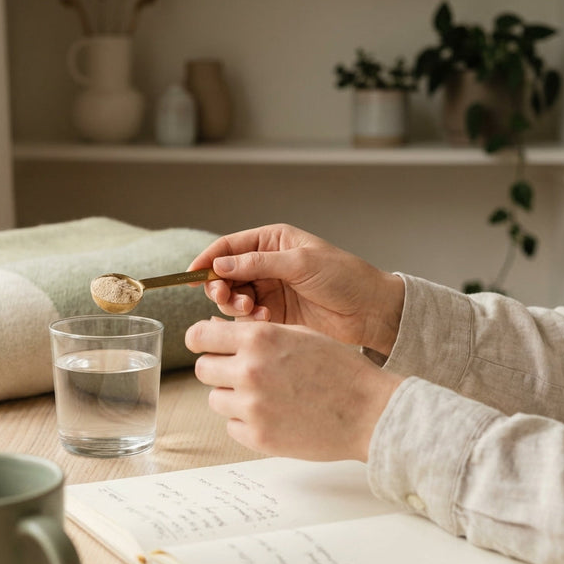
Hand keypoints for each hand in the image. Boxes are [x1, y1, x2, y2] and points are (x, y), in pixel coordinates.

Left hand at [185, 318, 403, 461]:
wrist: (369, 412)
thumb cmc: (340, 369)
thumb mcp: (299, 335)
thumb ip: (256, 332)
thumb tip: (213, 330)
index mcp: (259, 339)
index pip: (199, 335)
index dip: (200, 340)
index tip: (206, 345)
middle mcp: (249, 371)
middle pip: (202, 369)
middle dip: (218, 369)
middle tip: (242, 374)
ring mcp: (252, 407)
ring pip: (216, 399)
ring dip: (233, 397)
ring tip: (267, 396)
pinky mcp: (258, 437)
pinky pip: (232, 427)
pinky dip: (247, 423)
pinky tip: (275, 416)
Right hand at [188, 224, 403, 356]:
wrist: (372, 311)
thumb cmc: (345, 277)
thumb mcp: (301, 263)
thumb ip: (259, 263)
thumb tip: (220, 264)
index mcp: (273, 242)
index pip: (230, 247)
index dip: (208, 259)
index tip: (191, 274)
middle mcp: (267, 264)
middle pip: (226, 274)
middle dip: (220, 286)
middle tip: (225, 298)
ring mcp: (270, 291)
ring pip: (234, 298)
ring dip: (235, 305)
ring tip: (251, 310)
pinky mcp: (275, 316)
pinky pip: (248, 319)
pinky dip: (249, 321)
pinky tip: (264, 321)